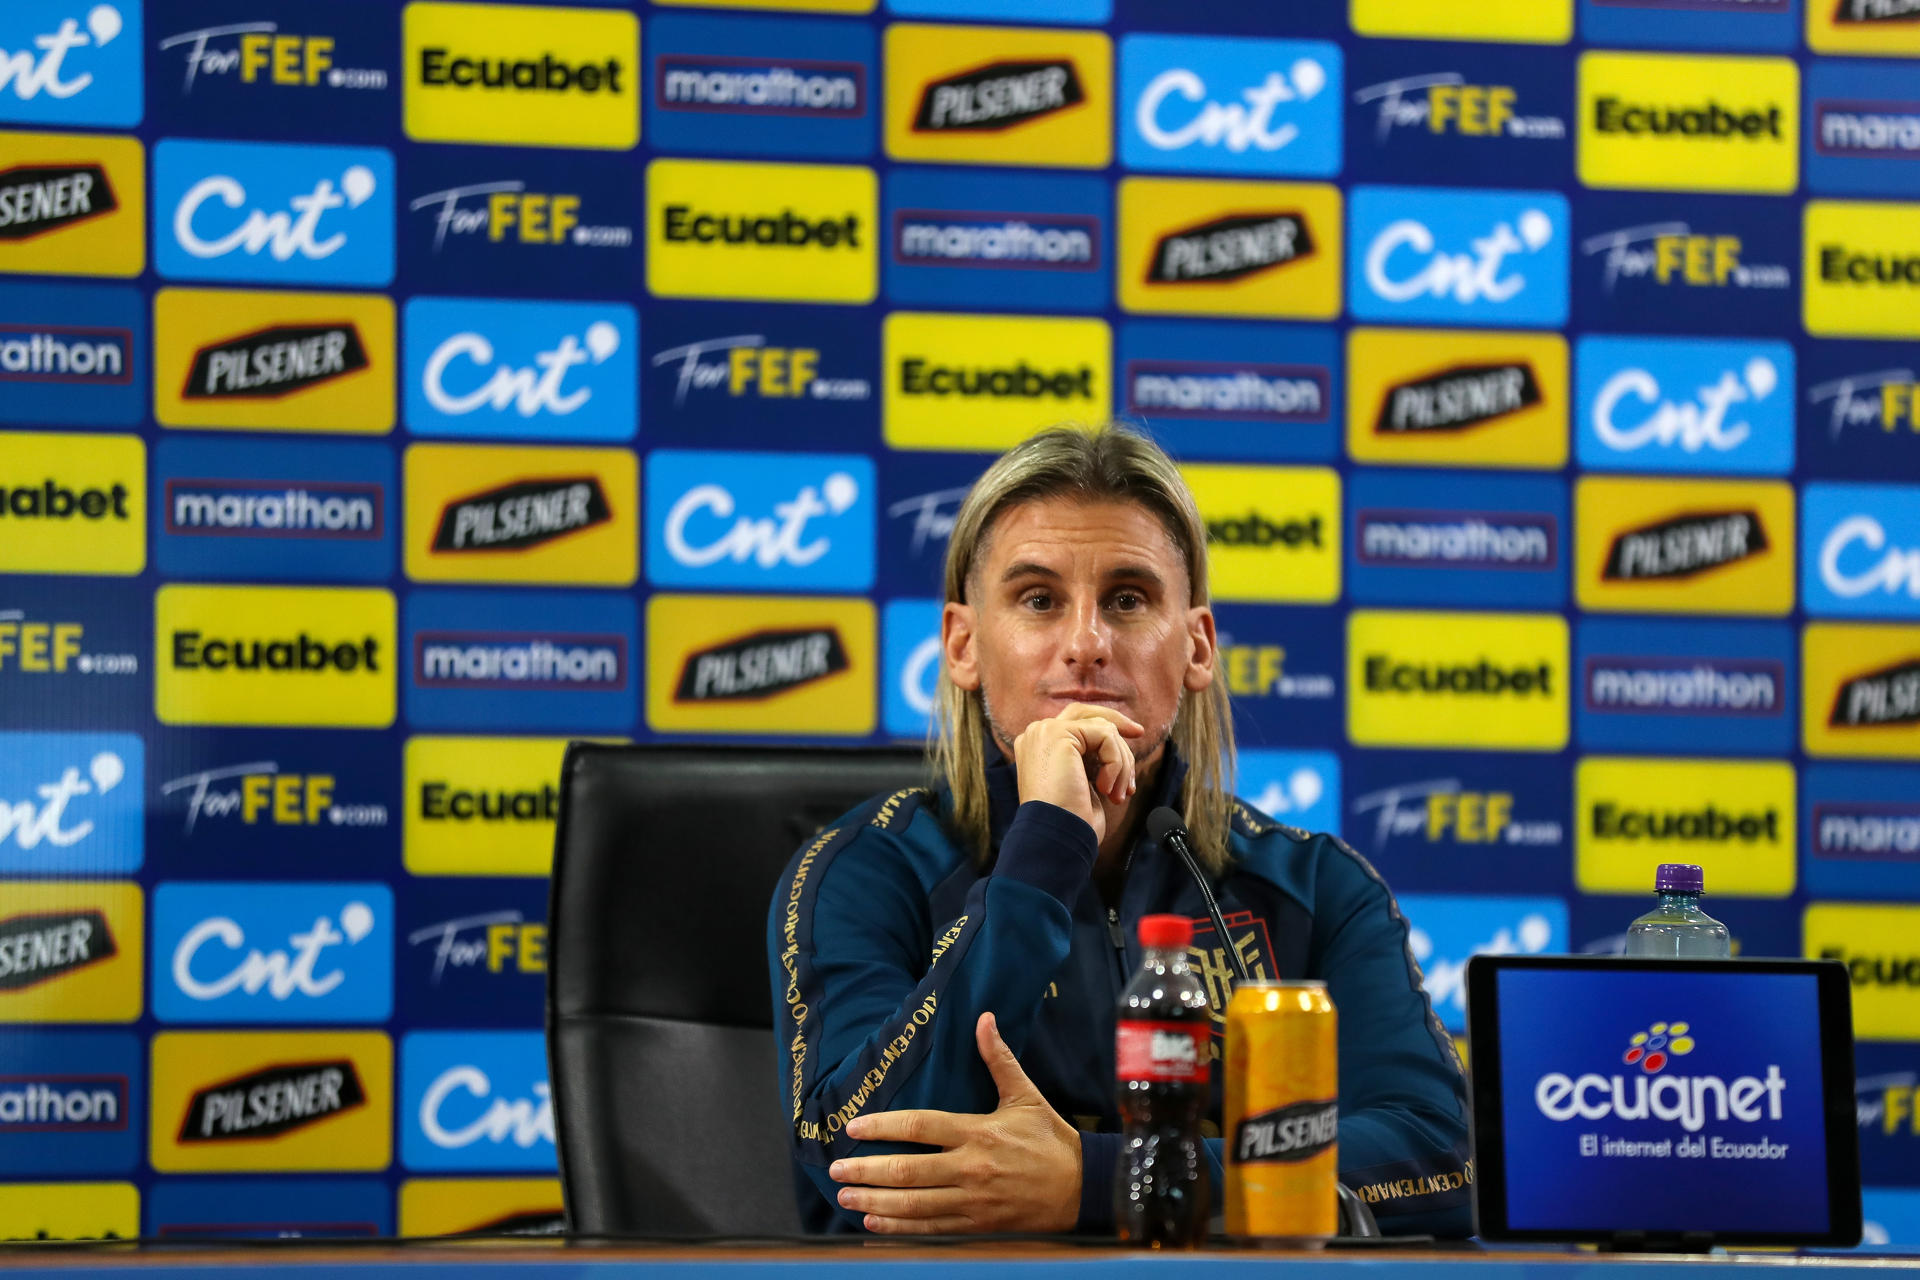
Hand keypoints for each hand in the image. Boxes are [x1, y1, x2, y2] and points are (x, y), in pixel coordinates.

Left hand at [829, 1012, 1082, 1234]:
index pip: (921, 1126)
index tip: (853, 1127)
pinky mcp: (977, 1223)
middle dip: (868, 1170)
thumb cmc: (1050, 1139)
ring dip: (876, 1200)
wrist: (1083, 1188)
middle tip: (836, 1169)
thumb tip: (984, 1018)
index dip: (884, 1127)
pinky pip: (931, 1227)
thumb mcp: (1026, 1095)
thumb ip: (998, 1059)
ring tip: (846, 1196)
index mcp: (978, 1131)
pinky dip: (901, 1227)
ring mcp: (973, 1199)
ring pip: (915, 1203)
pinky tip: (875, 1222)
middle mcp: (971, 1167)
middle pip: (909, 1170)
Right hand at [1011, 704, 1143, 843]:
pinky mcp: (1058, 734)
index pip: (1075, 723)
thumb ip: (1088, 759)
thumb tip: (1114, 743)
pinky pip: (1106, 736)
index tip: (1134, 735)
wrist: (1056, 836)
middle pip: (1086, 713)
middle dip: (1116, 722)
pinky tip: (1106, 790)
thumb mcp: (1081, 783)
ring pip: (1103, 728)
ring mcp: (1045, 732)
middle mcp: (1037, 735)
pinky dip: (1116, 764)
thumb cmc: (1070, 821)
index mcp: (1038, 747)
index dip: (1106, 726)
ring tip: (1117, 794)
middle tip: (1139, 733)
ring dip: (1121, 762)